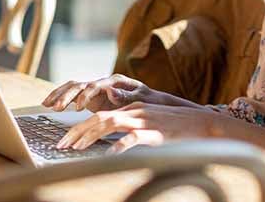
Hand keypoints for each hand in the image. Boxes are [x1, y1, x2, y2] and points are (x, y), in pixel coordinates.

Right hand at [41, 74, 155, 112]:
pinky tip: (48, 104)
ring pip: (73, 87)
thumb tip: (110, 91)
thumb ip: (126, 95)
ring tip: (46, 105)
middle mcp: (102, 82)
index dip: (85, 96)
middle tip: (56, 108)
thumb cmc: (147, 100)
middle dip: (67, 96)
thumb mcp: (141, 98)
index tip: (78, 108)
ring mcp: (96, 88)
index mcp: (114, 81)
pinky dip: (60, 97)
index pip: (95, 86)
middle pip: (80, 85)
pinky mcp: (91, 96)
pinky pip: (72, 94)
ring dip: (59, 95)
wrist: (151, 101)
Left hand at [55, 102, 226, 153]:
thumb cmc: (177, 129)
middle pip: (100, 118)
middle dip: (77, 132)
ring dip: (91, 136)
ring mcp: (145, 120)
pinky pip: (134, 138)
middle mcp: (135, 111)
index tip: (66, 142)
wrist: (203, 124)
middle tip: (61, 146)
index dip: (80, 128)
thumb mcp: (150, 125)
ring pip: (111, 123)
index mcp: (133, 108)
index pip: (100, 115)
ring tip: (77, 149)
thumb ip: (131, 129)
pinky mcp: (156, 132)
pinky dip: (120, 145)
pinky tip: (109, 155)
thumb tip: (111, 145)